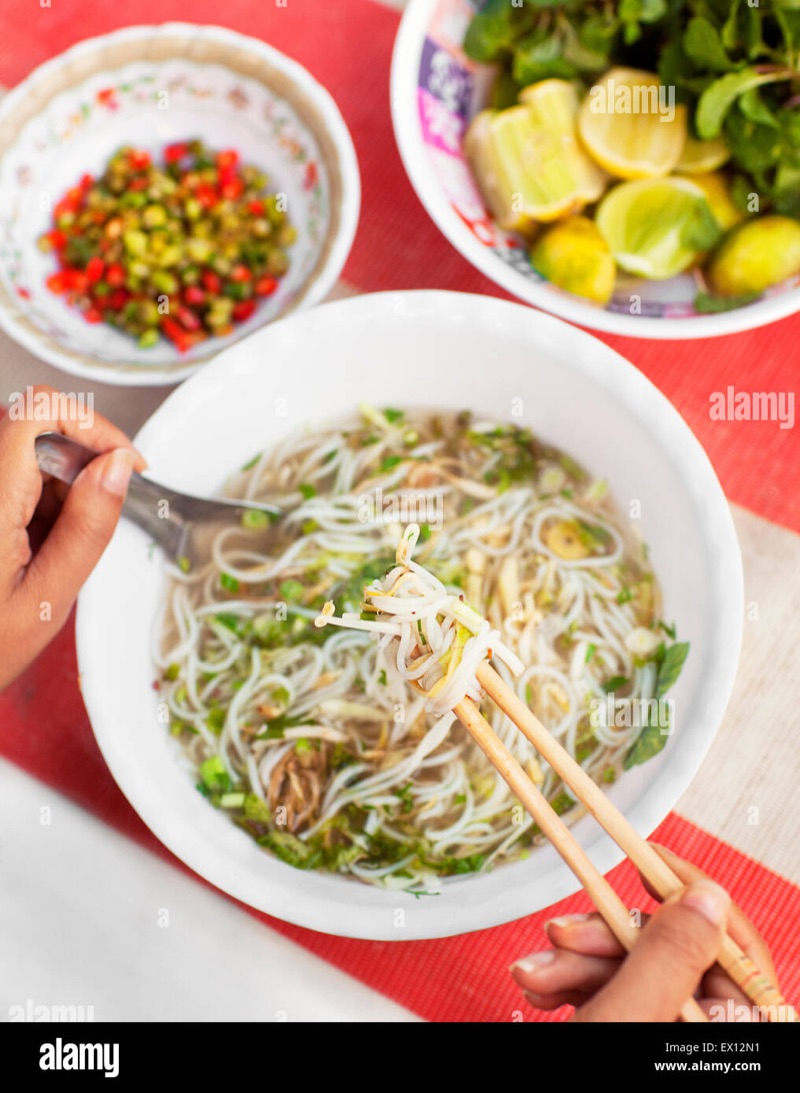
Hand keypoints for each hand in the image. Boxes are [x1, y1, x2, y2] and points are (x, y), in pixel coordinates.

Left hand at [0, 386, 145, 688]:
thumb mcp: (49, 598)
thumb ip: (88, 528)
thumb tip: (119, 467)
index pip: (36, 411)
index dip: (89, 422)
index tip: (124, 462)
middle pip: (35, 426)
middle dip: (82, 461)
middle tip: (100, 515)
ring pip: (28, 452)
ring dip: (61, 486)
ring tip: (58, 547)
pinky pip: (15, 479)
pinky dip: (41, 502)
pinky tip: (39, 545)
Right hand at [510, 845, 778, 1020]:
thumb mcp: (628, 1025)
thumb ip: (668, 959)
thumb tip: (703, 896)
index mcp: (737, 1037)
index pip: (734, 948)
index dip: (692, 894)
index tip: (644, 857)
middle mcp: (710, 1039)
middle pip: (673, 957)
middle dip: (605, 939)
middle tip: (559, 934)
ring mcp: (670, 1042)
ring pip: (634, 973)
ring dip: (577, 963)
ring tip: (534, 975)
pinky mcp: (637, 1040)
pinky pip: (613, 997)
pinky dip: (573, 985)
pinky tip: (542, 988)